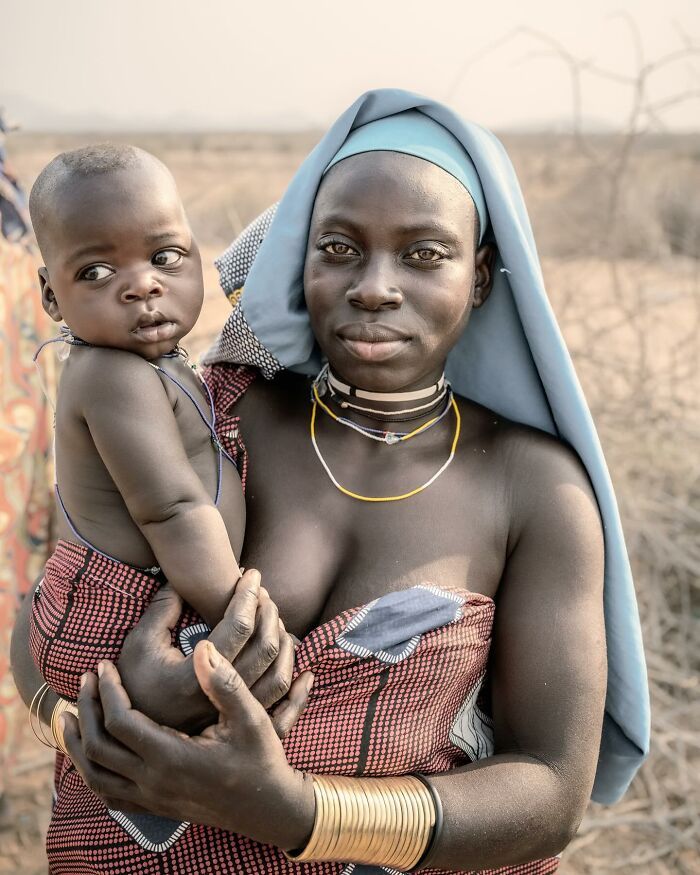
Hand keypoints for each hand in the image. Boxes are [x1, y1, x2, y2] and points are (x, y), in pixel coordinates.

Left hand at [63, 647, 314, 849]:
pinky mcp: (155, 806)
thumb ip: (225, 683)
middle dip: (86, 709)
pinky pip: (108, 793)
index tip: (105, 665)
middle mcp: (154, 781)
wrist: (268, 808)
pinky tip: (93, 754)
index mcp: (172, 756)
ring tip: (71, 714)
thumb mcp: (251, 717)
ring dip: (79, 742)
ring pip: (95, 774)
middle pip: (98, 746)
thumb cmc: (261, 759)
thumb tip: (204, 648)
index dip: (108, 690)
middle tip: (86, 679)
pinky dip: (92, 771)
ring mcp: (151, 797)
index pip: (120, 721)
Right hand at [117, 569, 301, 732]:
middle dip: (268, 611)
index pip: (238, 627)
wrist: (135, 735)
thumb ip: (162, 609)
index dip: (248, 594)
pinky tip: (294, 658)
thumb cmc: (134, 685)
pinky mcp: (241, 725)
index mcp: (198, 675)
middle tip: (262, 591)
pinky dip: (294, 680)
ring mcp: (235, 716)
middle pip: (265, 647)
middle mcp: (222, 698)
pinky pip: (281, 704)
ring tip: (273, 616)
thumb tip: (184, 580)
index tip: (251, 573)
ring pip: (279, 675)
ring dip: (283, 640)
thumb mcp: (139, 644)